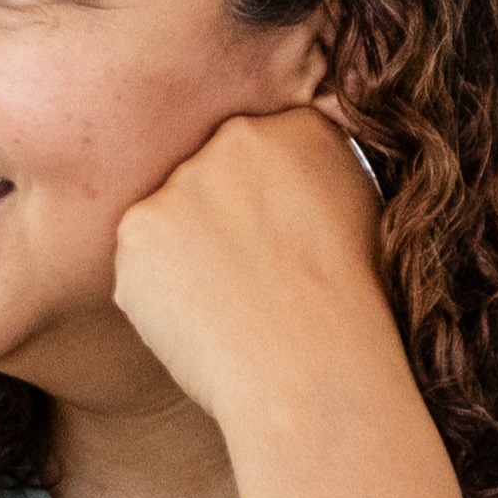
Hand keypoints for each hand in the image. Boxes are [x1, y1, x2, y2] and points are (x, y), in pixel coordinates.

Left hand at [111, 106, 399, 420]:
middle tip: (246, 277)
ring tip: (230, 305)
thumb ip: (310, 175)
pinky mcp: (137, 229)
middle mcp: (235, 139)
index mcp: (298, 126)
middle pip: (205, 175)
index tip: (272, 242)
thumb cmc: (350, 311)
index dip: (259, 201)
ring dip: (184, 256)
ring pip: (167, 217)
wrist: (314, 371)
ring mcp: (182, 181)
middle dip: (215, 220)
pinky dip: (157, 293)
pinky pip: (139, 260)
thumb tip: (278, 180)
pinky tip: (200, 320)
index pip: (256, 146)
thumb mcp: (359, 213)